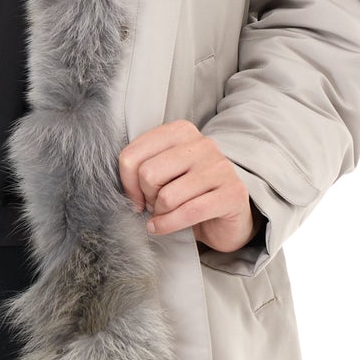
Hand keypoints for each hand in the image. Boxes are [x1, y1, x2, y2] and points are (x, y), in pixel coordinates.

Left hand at [117, 120, 259, 253]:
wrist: (225, 218)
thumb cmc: (188, 193)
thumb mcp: (162, 173)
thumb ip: (141, 169)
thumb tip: (126, 188)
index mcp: (181, 131)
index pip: (132, 154)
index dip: (127, 182)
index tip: (135, 195)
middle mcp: (203, 144)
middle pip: (148, 174)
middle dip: (146, 197)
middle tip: (155, 205)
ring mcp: (220, 167)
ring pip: (167, 196)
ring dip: (160, 213)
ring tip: (166, 214)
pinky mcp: (233, 193)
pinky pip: (189, 212)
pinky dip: (169, 225)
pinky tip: (163, 227)